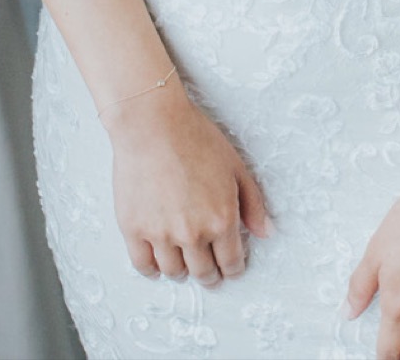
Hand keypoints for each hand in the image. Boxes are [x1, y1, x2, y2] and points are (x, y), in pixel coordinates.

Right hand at [107, 84, 272, 283]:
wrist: (152, 125)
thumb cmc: (194, 138)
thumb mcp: (236, 168)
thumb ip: (253, 204)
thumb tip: (265, 232)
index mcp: (222, 220)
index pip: (231, 263)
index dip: (233, 270)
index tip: (229, 269)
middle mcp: (193, 233)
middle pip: (204, 273)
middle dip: (210, 276)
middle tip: (209, 273)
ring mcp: (161, 234)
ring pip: (174, 272)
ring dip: (182, 272)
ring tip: (184, 264)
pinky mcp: (134, 230)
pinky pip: (144, 265)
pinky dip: (152, 270)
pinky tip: (157, 265)